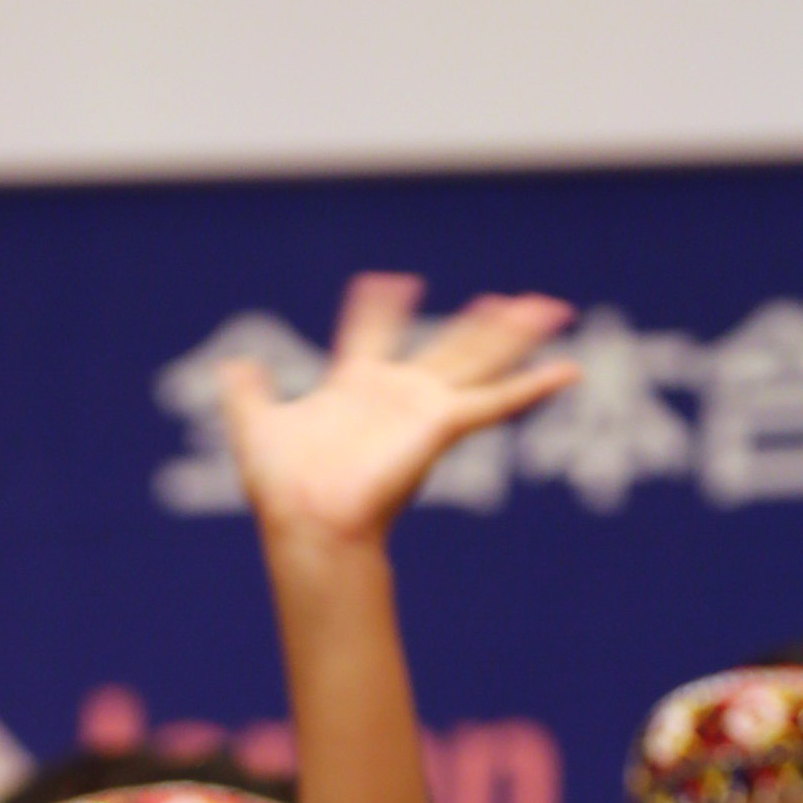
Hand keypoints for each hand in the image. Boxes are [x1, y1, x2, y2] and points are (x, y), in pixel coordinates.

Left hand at [222, 274, 572, 549]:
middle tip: (513, 297)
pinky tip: (569, 371)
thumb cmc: (282, 489)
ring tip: (550, 307)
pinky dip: (534, 386)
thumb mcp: (256, 428)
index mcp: (355, 389)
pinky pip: (497, 402)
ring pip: (481, 359)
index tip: (390, 280)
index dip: (378, 307)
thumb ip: (248, 393)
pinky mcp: (442, 425)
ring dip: (515, 334)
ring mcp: (424, 409)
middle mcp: (397, 396)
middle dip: (482, 323)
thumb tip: (234, 365)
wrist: (306, 522)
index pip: (372, 334)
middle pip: (449, 346)